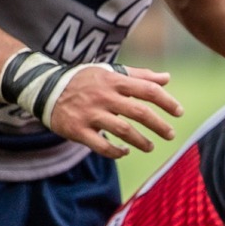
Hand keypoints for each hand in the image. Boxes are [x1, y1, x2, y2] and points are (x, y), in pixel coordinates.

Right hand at [45, 65, 182, 158]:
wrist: (45, 89)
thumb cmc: (85, 81)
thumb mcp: (110, 73)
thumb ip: (139, 76)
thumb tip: (167, 78)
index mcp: (113, 81)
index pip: (147, 89)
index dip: (166, 101)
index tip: (179, 113)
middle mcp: (103, 97)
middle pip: (139, 112)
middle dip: (158, 125)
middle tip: (170, 134)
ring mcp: (90, 114)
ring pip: (123, 130)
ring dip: (141, 141)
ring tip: (151, 147)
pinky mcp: (77, 130)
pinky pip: (101, 146)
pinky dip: (116, 152)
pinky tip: (125, 152)